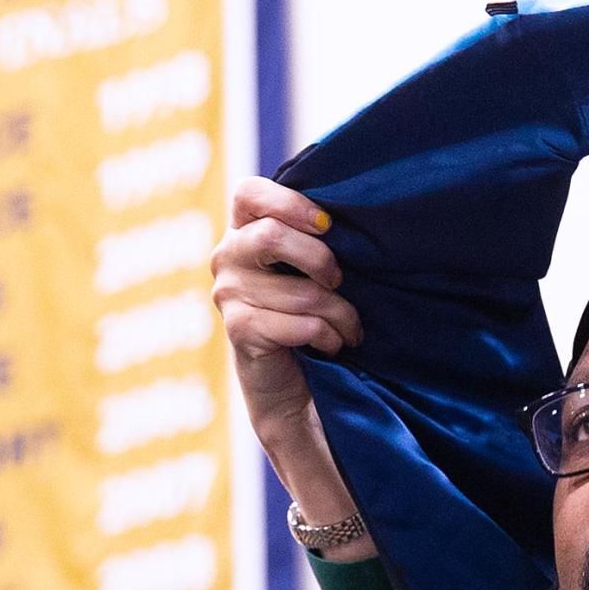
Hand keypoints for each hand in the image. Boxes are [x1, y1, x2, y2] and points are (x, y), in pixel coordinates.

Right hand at [210, 178, 373, 546]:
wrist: (301, 397)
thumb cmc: (320, 326)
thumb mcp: (321, 275)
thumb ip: (321, 240)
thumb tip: (361, 212)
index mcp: (243, 233)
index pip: (248, 192)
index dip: (288, 201)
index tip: (329, 225)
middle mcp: (227, 259)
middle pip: (273, 236)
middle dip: (324, 262)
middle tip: (343, 284)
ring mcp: (227, 295)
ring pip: (301, 289)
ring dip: (340, 313)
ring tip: (348, 330)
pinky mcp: (239, 330)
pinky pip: (300, 323)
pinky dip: (328, 336)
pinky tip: (331, 348)